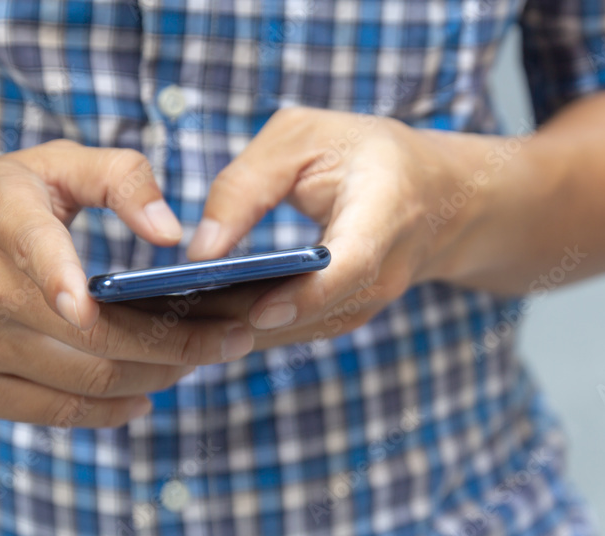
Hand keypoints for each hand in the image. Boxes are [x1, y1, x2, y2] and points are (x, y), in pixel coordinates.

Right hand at [0, 140, 254, 426]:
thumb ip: (121, 178)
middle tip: (237, 337)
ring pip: (88, 381)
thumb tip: (173, 232)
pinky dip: (112, 411)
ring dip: (159, 376)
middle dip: (183, 344)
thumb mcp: (51, 166)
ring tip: (203, 359)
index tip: (100, 303)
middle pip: (99, 338)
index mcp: (1, 223)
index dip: (66, 281)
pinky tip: (147, 396)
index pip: (38, 253)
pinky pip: (57, 413)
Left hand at [184, 107, 486, 350]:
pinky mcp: (350, 316)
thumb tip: (198, 252)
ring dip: (238, 330)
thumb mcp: (303, 136)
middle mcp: (388, 269)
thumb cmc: (361, 152)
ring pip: (301, 330)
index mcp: (386, 209)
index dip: (307, 293)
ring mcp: (373, 301)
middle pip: (316, 309)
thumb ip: (248, 184)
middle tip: (172, 318)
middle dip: (244, 318)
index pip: (352, 264)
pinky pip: (298, 330)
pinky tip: (198, 320)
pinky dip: (249, 328)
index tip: (257, 310)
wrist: (434, 194)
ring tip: (171, 321)